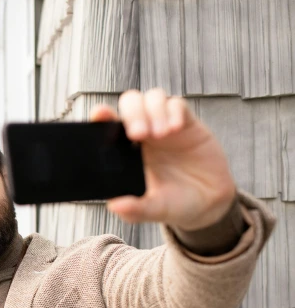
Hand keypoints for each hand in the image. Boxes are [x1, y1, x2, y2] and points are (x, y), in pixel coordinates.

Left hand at [91, 88, 236, 230]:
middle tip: (138, 134)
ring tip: (161, 134)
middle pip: (130, 103)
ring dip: (153, 111)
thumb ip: (135, 209)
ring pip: (152, 97)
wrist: (209, 203)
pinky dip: (173, 111)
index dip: (102, 115)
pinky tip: (175, 128)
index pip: (108, 125)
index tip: (99, 113)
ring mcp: (164, 126)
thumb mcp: (154, 209)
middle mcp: (143, 134)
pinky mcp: (187, 123)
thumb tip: (114, 206)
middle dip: (132, 112)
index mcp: (126, 151)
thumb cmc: (174, 203)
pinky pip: (177, 104)